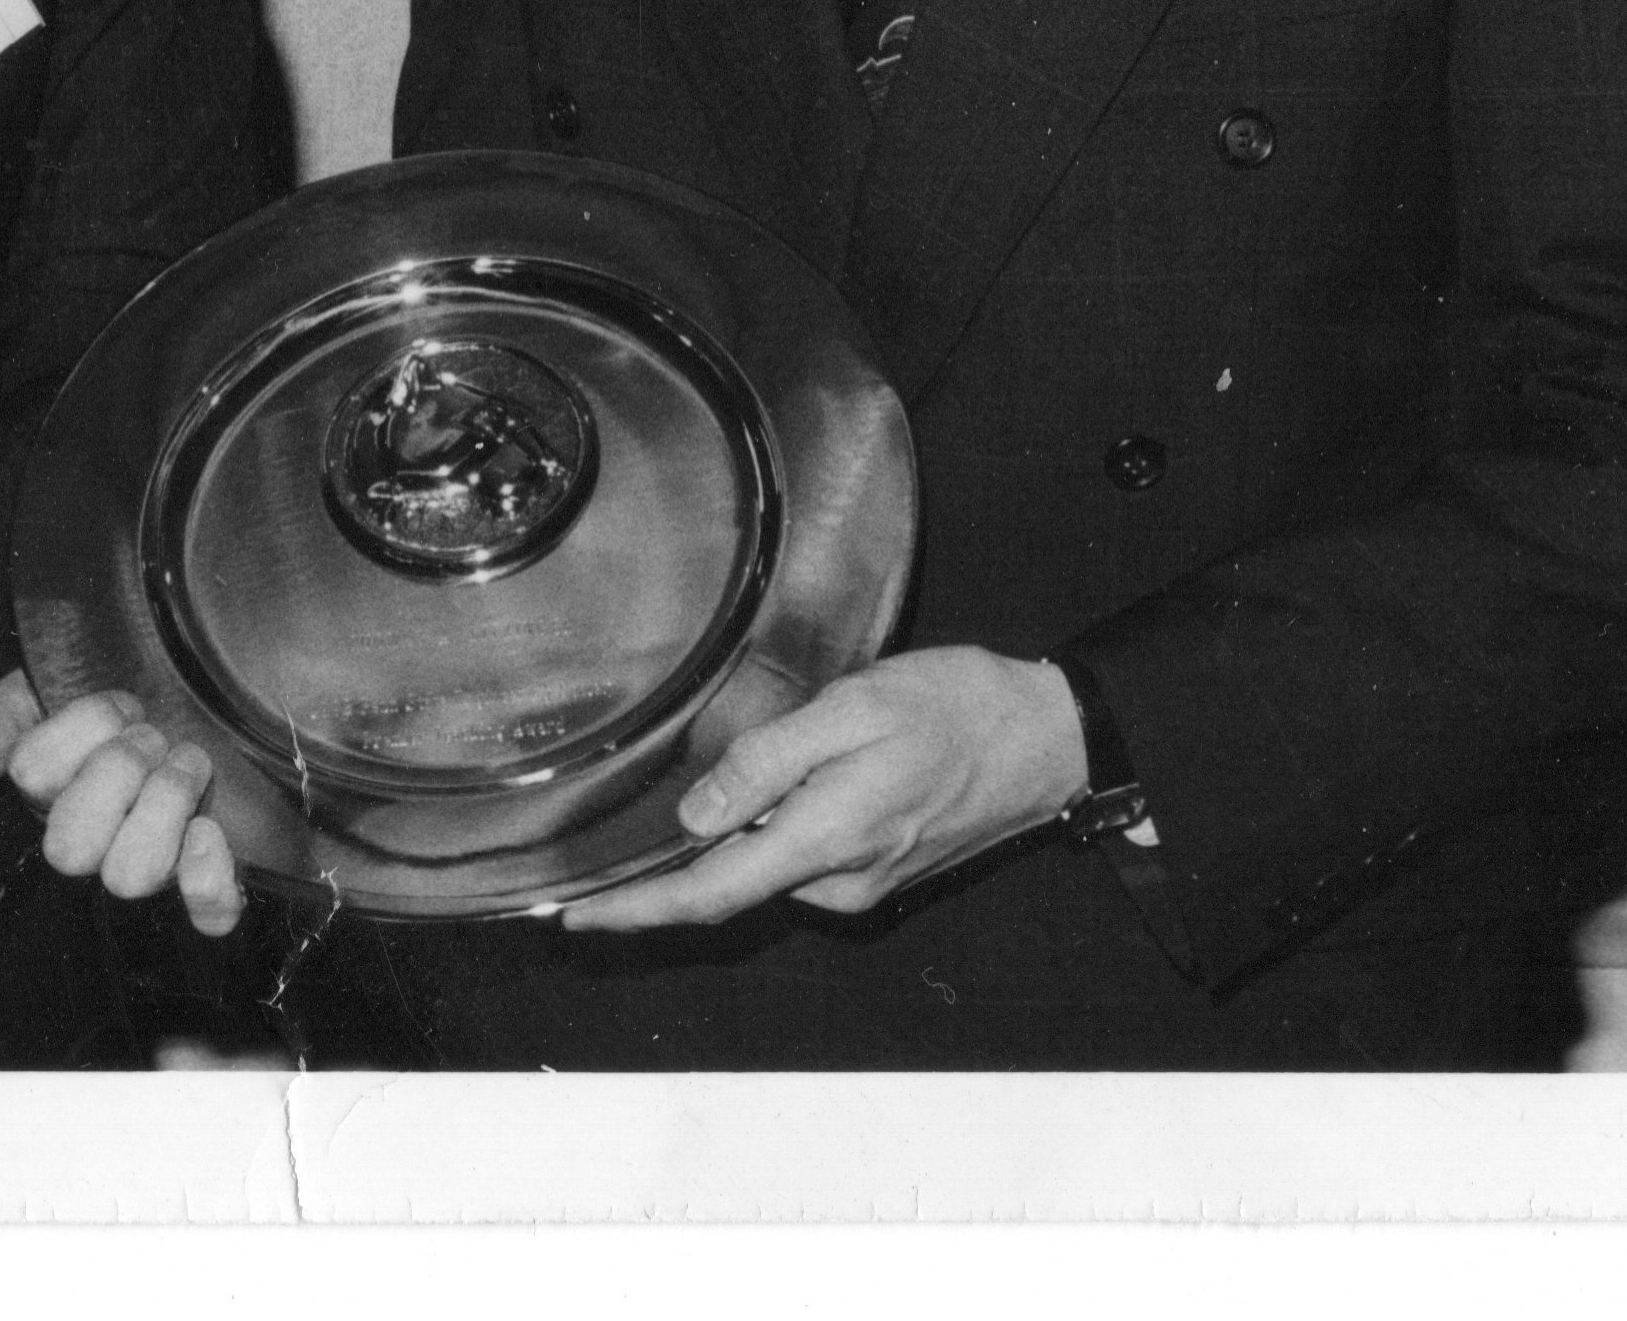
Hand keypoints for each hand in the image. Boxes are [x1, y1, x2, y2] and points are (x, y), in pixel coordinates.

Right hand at [0, 668, 242, 938]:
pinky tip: (208, 830)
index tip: (122, 704)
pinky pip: (209, 913)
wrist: (196, 715)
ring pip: (130, 876)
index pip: (32, 773)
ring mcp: (146, 872)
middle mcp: (93, 843)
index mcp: (53, 794)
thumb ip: (11, 711)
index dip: (80, 729)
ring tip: (188, 761)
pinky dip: (208, 878)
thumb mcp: (53, 690)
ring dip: (164, 805)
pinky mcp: (205, 890)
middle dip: (118, 770)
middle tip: (151, 736)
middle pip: (70, 845)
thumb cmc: (121, 712)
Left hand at [562, 647, 1088, 932]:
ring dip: (741, 833)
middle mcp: (842, 878)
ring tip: (750, 764)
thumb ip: (770, 761)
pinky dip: (781, 830)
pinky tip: (798, 778)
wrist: (1050, 738)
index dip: (636, 910)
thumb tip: (698, 817)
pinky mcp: (884, 871)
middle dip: (675, 865)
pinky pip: (807, 859)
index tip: (576, 918)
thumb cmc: (958, 708)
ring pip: (771, 866)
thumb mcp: (855, 708)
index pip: (709, 893)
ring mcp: (867, 881)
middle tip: (627, 832)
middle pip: (731, 885)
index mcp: (827, 837)